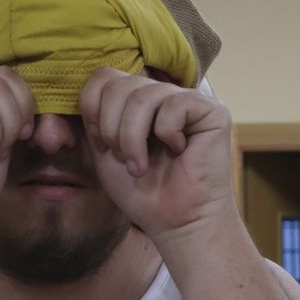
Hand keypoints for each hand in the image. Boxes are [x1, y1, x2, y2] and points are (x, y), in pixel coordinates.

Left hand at [78, 66, 236, 243]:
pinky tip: (179, 152)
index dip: (94, 111)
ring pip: (144, 96)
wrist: (175, 222)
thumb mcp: (103, 150)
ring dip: (134, 137)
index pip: (103, 77)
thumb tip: (87, 89)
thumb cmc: (142, 192)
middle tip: (125, 160)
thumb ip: (94, 116)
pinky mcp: (212, 111)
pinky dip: (167, 134)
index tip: (104, 147)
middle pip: (119, 84)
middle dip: (112, 128)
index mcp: (135, 99)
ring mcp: (188, 99)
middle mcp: (161, 93)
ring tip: (141, 165)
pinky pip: (174, 105)